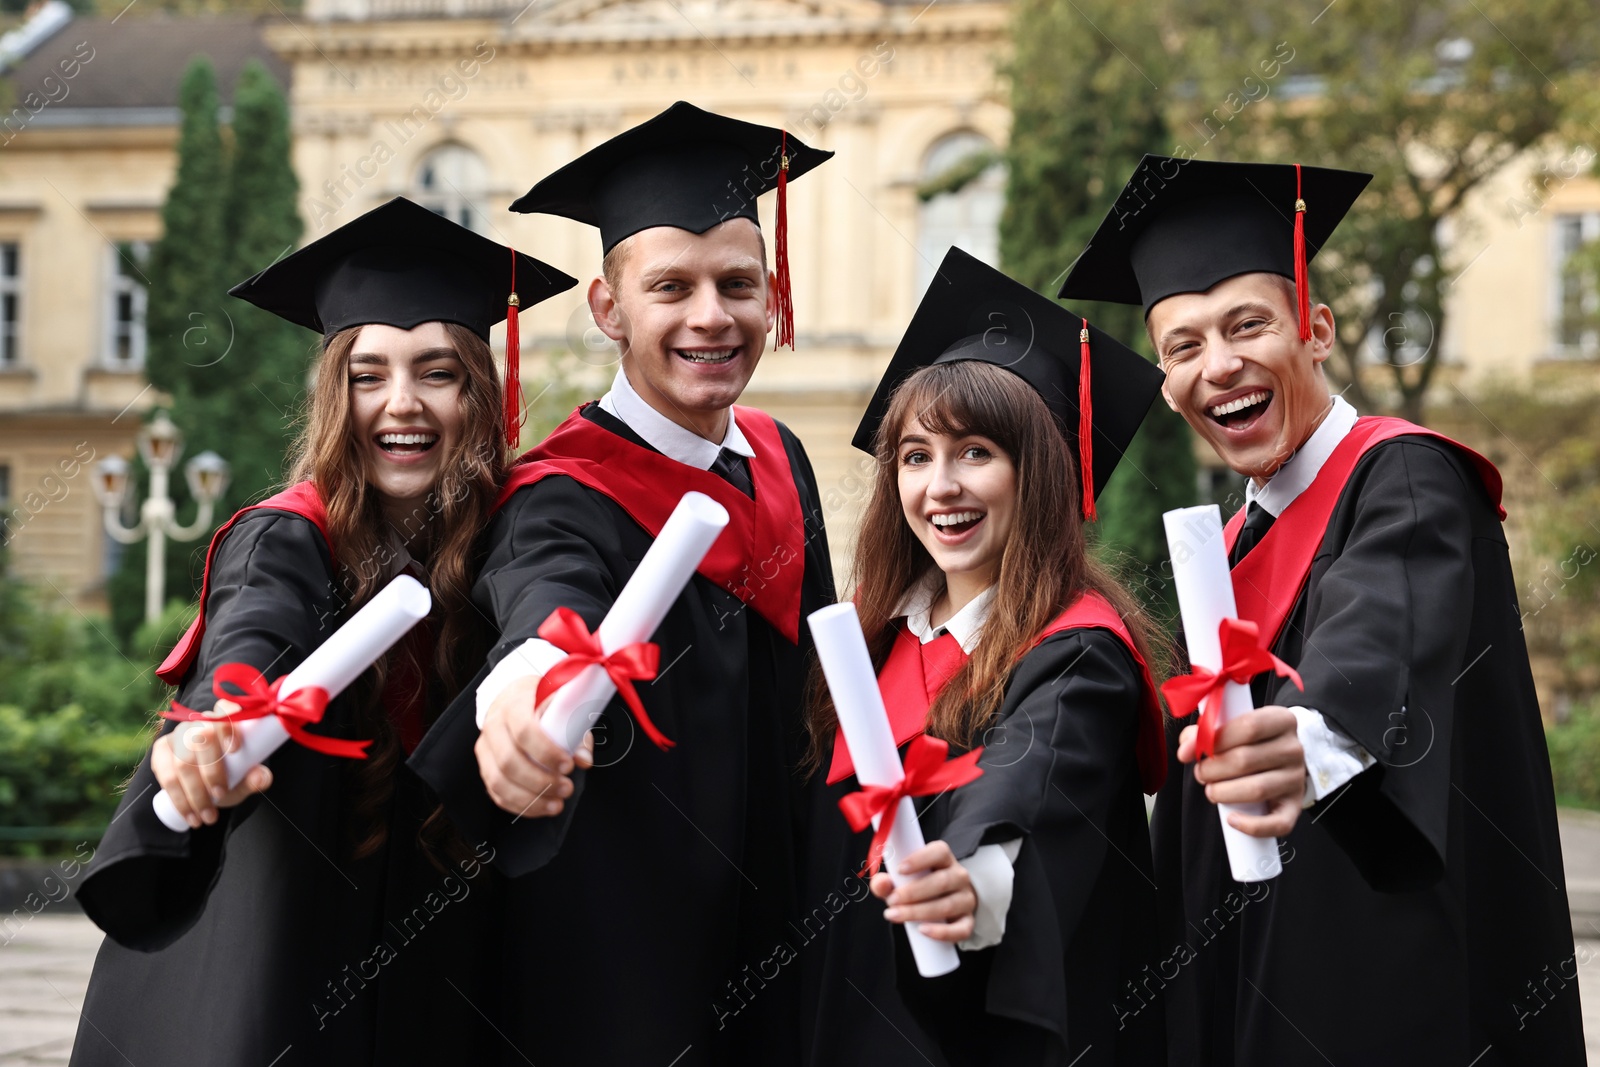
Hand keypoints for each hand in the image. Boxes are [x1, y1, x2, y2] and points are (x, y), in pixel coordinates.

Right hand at [150, 699, 272, 828]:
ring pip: (183, 762)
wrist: (205, 784)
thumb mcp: (245, 778)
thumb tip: (260, 777)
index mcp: (226, 718)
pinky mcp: (161, 750)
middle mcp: (200, 721)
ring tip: (207, 816)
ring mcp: (178, 734)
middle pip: (203, 739)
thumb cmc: (231, 774)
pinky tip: (189, 814)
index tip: (236, 749)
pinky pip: (166, 775)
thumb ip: (256, 778)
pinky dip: (179, 798)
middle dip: (212, 773)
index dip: (229, 727)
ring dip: (196, 793)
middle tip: (221, 795)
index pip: (225, 710)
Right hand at [474, 674, 594, 817]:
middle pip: (509, 760)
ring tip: (556, 804)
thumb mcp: (564, 707)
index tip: (568, 765)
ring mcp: (486, 748)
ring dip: (530, 799)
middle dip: (540, 781)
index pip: (524, 730)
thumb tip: (583, 760)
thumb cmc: (543, 704)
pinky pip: (496, 792)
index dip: (546, 751)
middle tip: (566, 788)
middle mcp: (494, 725)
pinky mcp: (485, 766)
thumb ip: (577, 733)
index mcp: (514, 704)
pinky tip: (541, 807)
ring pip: (499, 781)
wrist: (516, 697)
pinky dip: (520, 805)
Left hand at [868, 840, 976, 942]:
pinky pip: (960, 929)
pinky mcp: (968, 921)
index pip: (939, 852)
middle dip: (913, 892)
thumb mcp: (902, 880)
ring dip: (918, 912)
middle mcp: (959, 876)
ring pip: (947, 906)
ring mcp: (966, 899)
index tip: (900, 869)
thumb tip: (881, 884)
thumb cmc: (920, 886)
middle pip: (941, 882)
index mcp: (944, 859)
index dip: (920, 859)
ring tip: (895, 915)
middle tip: (891, 900)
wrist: (947, 904)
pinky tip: (923, 930)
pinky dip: (941, 932)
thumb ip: (887, 881)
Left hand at [1177, 705, 1304, 837]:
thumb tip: (1185, 750)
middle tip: (1201, 773)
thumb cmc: (1249, 742)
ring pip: (1256, 789)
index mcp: (1281, 721)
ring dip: (1224, 793)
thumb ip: (1204, 733)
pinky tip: (1232, 819)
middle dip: (1212, 769)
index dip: (1215, 739)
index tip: (1192, 751)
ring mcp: (1296, 779)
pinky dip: (1252, 826)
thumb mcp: (1231, 727)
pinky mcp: (1294, 806)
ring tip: (1212, 791)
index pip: (1248, 726)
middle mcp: (1294, 749)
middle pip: (1246, 759)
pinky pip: (1278, 823)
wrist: (1281, 760)